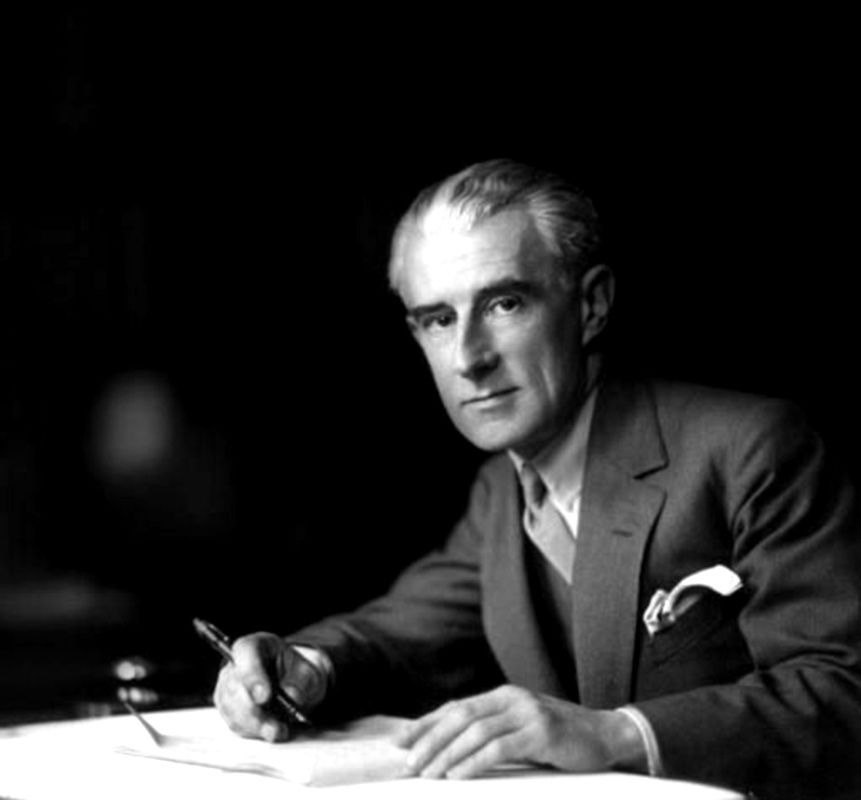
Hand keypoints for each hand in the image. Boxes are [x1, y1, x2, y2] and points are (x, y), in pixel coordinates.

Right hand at [213, 632, 327, 741]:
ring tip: (278, 732)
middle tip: (275, 727)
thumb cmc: (297, 673)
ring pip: (232, 708)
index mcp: (256, 645)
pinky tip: (269, 732)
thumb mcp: (308, 672)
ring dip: (255, 726)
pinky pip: (234, 722)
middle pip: (235, 686)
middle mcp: (235, 663)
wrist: (292, 685)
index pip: (246, 652)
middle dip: (255, 711)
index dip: (252, 675)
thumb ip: (302, 681)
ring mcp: (227, 686)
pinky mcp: (228, 708)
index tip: (264, 697)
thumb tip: (292, 696)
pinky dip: (252, 731)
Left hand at [394, 684, 646, 778]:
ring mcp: (527, 712)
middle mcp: (511, 698)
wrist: (605, 736)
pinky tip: (459, 773)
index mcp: (502, 696)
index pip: (455, 708)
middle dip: (430, 739)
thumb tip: (450, 750)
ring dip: (448, 753)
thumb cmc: (559, 739)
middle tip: (408, 762)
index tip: (401, 743)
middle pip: (460, 716)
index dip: (426, 724)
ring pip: (476, 730)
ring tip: (428, 773)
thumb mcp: (520, 730)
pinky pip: (500, 746)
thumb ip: (491, 733)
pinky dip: (475, 760)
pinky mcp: (541, 732)